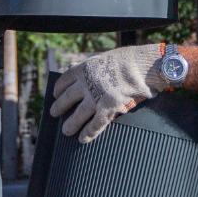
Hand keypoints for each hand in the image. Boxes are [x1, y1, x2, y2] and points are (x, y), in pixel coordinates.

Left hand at [49, 43, 167, 143]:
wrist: (143, 65)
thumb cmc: (128, 60)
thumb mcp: (104, 58)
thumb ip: (92, 67)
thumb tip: (81, 72)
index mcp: (84, 68)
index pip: (65, 80)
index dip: (59, 88)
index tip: (55, 94)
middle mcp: (86, 82)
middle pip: (67, 98)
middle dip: (59, 107)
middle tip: (54, 113)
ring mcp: (96, 96)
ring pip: (78, 114)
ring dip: (71, 124)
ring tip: (66, 131)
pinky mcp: (108, 108)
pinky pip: (95, 124)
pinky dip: (88, 132)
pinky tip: (83, 139)